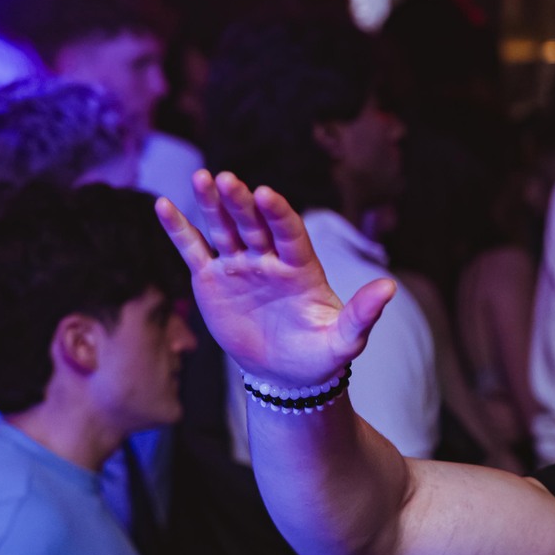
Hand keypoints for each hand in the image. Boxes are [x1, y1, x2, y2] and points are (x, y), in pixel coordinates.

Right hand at [156, 171, 396, 384]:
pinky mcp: (213, 280)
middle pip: (253, 224)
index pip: (289, 232)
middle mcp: (269, 259)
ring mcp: (239, 266)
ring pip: (223, 229)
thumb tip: (390, 288)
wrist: (287, 376)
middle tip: (228, 179)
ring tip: (202, 177)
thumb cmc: (320, 355)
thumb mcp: (344, 338)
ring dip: (211, 205)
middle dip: (241, 202)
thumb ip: (363, 313)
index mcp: (301, 266)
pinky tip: (165, 206)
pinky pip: (194, 250)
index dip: (278, 214)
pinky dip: (179, 230)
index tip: (266, 194)